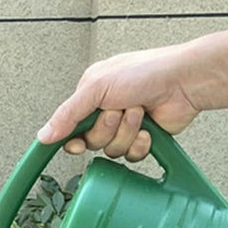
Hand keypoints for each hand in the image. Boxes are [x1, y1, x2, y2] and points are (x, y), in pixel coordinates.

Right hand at [37, 45, 203, 161]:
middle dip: (107, 128)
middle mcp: (106, 111)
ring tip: (138, 112)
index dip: (72, 139)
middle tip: (118, 111)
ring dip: (126, 132)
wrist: (183, 82)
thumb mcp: (96, 87)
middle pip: (91, 141)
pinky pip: (131, 156)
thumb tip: (44, 136)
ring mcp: (125, 126)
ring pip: (112, 150)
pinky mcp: (142, 139)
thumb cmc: (146, 71)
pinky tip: (148, 128)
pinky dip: (140, 143)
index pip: (69, 127)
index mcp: (91, 95)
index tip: (77, 144)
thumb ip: (67, 114)